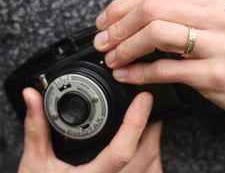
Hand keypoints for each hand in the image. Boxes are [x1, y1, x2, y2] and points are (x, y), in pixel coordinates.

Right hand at [18, 88, 162, 172]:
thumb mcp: (36, 165)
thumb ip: (37, 129)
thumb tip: (33, 96)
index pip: (121, 150)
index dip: (135, 122)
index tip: (143, 98)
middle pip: (146, 153)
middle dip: (149, 124)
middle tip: (143, 104)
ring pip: (154, 164)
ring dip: (153, 140)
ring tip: (145, 122)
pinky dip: (152, 158)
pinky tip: (143, 149)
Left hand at [94, 0, 224, 117]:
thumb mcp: (204, 27)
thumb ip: (171, 20)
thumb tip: (126, 23)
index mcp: (206, 2)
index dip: (120, 8)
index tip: (103, 23)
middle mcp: (212, 17)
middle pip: (151, 9)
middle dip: (118, 27)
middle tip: (103, 43)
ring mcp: (216, 45)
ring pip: (157, 33)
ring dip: (126, 48)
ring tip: (113, 59)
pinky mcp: (215, 73)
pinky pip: (167, 68)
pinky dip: (140, 73)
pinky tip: (127, 76)